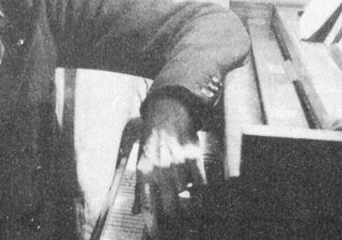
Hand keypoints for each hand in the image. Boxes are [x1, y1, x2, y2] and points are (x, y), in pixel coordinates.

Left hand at [135, 95, 204, 236]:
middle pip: (171, 207)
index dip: (154, 226)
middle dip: (177, 221)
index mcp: (144, 172)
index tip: (157, 235)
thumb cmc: (152, 140)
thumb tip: (137, 212)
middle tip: (180, 225)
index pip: (149, 207)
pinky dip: (204, 195)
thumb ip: (140, 189)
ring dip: (192, 207)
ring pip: (188, 197)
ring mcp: (177, 164)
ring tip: (193, 213)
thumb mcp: (140, 162)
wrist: (167, 112)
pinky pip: (202, 183)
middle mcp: (160, 170)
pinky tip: (204, 200)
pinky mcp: (193, 157)